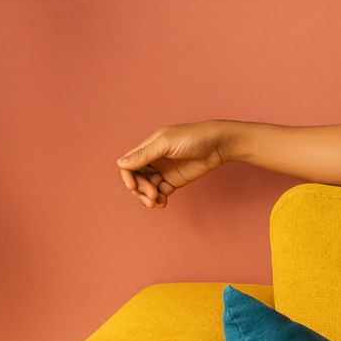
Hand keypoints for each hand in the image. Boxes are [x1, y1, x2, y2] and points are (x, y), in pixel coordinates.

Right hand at [116, 121, 231, 208]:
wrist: (219, 144)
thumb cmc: (194, 137)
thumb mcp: (166, 144)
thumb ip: (144, 154)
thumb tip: (120, 163)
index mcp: (148, 148)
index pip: (128, 164)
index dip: (127, 177)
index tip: (133, 186)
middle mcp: (154, 159)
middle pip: (136, 178)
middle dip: (140, 189)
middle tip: (152, 195)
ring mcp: (164, 170)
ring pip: (147, 187)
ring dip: (148, 196)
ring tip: (157, 201)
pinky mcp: (175, 180)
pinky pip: (161, 192)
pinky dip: (159, 199)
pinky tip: (163, 203)